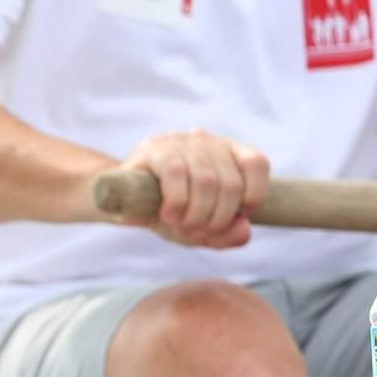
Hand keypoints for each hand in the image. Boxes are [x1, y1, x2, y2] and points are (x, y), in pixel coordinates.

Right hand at [108, 129, 267, 248]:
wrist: (120, 203)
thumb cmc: (166, 212)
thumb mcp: (202, 230)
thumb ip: (227, 235)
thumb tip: (244, 228)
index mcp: (226, 152)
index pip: (256, 163)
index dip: (253, 195)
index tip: (236, 216)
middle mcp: (205, 141)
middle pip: (230, 182)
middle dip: (218, 218)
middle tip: (199, 232)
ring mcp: (178, 141)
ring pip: (206, 179)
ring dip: (197, 214)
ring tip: (182, 226)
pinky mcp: (153, 147)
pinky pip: (176, 172)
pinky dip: (177, 201)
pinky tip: (169, 214)